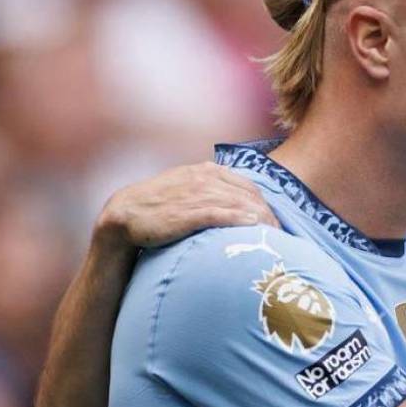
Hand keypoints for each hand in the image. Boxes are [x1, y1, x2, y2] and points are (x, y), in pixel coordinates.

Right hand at [95, 162, 278, 248]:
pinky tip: (253, 225)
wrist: (124, 216)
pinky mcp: (185, 212)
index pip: (248, 186)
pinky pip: (218, 213)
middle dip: (268, 214)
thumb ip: (212, 193)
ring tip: (274, 235)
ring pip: (238, 204)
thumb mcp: (187, 192)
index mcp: (206, 171)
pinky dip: (238, 218)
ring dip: (260, 219)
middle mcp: (203, 178)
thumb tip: (240, 207)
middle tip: (281, 234)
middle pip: (248, 196)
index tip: (276, 222)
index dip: (265, 204)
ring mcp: (195, 194)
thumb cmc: (159, 208)